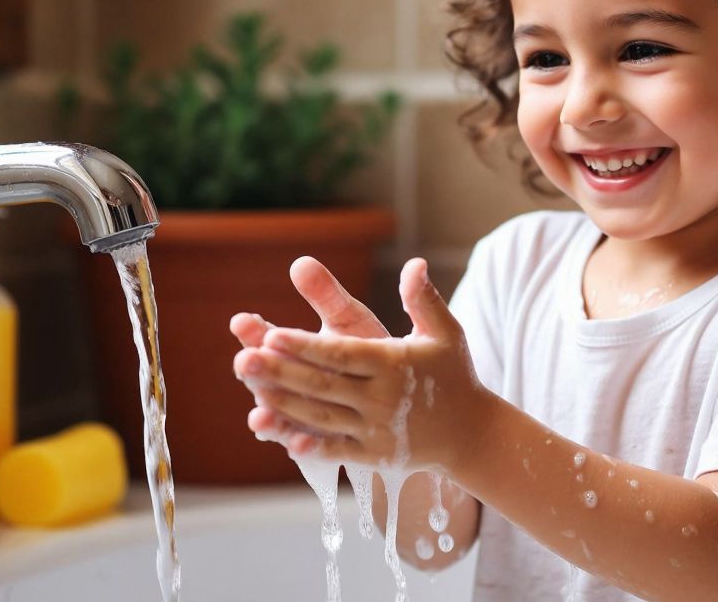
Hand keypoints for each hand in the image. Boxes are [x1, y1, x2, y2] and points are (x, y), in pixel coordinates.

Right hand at [229, 255, 388, 446]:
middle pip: (264, 378)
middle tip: (244, 362)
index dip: (253, 332)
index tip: (241, 321)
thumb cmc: (371, 350)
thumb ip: (326, 295)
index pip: (265, 339)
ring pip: (277, 414)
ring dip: (267, 415)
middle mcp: (290, 384)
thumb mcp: (348, 321)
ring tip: (259, 415)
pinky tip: (295, 443)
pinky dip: (297, 445)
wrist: (405, 397)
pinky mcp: (318, 440)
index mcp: (295, 351)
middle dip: (253, 372)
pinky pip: (303, 445)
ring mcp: (301, 415)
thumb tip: (302, 262)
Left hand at [233, 257, 486, 470]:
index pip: (341, 354)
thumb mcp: (446, 333)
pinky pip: (334, 449)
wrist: (472, 433)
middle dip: (282, 373)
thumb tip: (415, 263)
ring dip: (284, 404)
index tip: (273, 335)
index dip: (306, 346)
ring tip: (252, 389)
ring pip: (322, 417)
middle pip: (324, 385)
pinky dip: (307, 444)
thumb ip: (424, 299)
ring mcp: (377, 430)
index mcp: (395, 365)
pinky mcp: (374, 455)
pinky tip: (278, 434)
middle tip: (245, 359)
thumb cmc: (454, 375)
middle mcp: (383, 399)